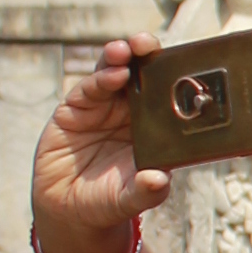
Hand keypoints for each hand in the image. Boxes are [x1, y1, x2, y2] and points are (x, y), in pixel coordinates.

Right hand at [30, 37, 166, 252]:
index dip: (172, 74)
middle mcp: (130, 111)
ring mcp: (103, 107)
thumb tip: (159, 181)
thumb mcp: (128, 200)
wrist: (67, 209)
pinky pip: (89, 89)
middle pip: (141, 73)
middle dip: (145, 54)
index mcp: (153, 127)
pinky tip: (111, 75)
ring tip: (125, 51)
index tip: (183, 61)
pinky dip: (99, 79)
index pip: (166, 93)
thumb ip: (145, 191)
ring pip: (114, 73)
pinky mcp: (75, 108)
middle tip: (148, 43)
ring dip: (119, 58)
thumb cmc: (107, 200)